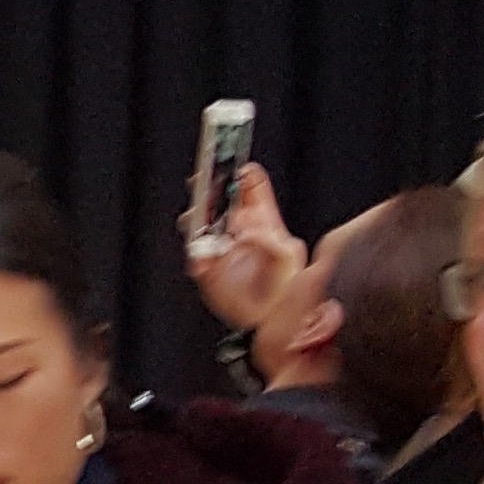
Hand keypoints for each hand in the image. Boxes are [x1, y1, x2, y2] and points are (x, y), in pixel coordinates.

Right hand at [185, 161, 300, 332]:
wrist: (269, 320)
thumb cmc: (285, 288)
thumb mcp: (288, 256)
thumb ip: (271, 240)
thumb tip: (249, 231)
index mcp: (261, 219)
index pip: (250, 186)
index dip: (241, 172)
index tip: (234, 164)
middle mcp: (237, 228)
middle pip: (219, 197)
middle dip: (211, 185)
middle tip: (207, 181)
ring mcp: (220, 246)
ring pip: (199, 220)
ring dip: (197, 217)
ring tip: (201, 219)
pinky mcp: (206, 268)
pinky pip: (194, 254)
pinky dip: (196, 254)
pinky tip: (204, 257)